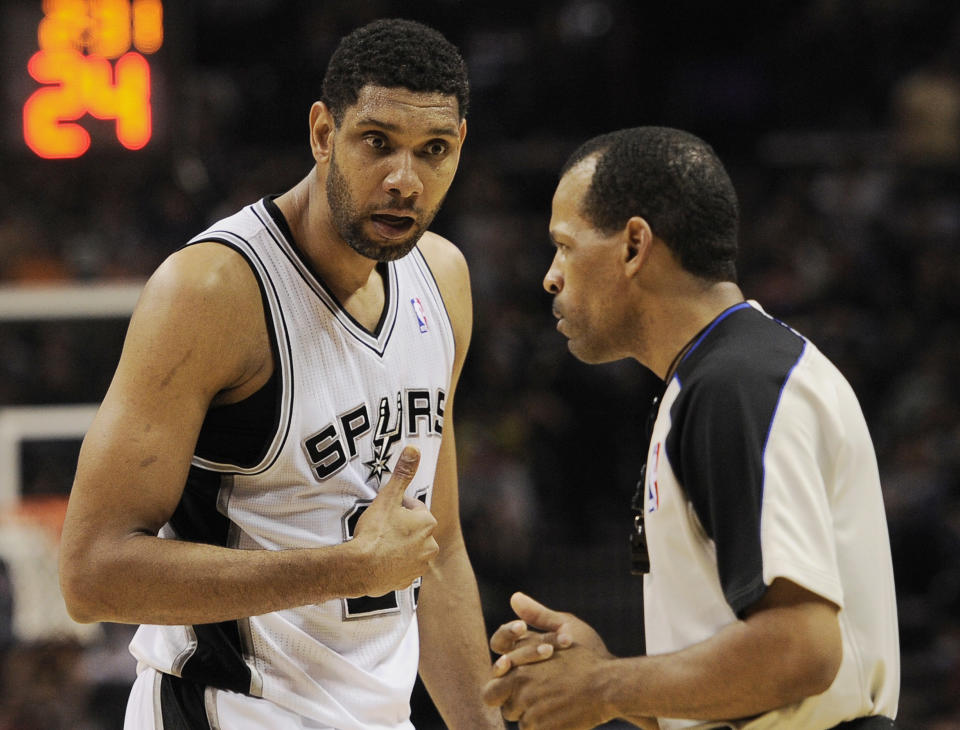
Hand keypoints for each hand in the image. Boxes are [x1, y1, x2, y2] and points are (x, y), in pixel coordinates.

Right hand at [350, 446, 438, 596]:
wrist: (360, 568)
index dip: (397, 507)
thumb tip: (414, 448)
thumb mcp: (388, 498)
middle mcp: (430, 545)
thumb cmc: (375, 532)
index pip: (414, 508)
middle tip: (380, 528)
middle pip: (413, 529)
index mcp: (428, 523)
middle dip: (400, 527)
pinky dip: (393, 564)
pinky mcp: (408, 582)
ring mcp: (420, 566)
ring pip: (409, 549)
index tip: (383, 512)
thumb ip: (402, 473)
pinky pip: (401, 568)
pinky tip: (379, 560)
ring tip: (379, 544)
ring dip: (398, 545)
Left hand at [484, 593, 614, 728]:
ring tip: (551, 703)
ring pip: (516, 717)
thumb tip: (514, 596)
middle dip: (506, 700)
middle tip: (524, 699)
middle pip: (494, 699)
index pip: (494, 676)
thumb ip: (537, 615)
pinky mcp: (541, 727)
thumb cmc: (588, 656)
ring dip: (528, 714)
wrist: (609, 686)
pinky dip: (543, 726)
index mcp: (520, 661)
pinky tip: (559, 716)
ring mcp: (529, 708)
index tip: (515, 680)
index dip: (501, 681)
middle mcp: (519, 685)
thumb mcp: (565, 627)